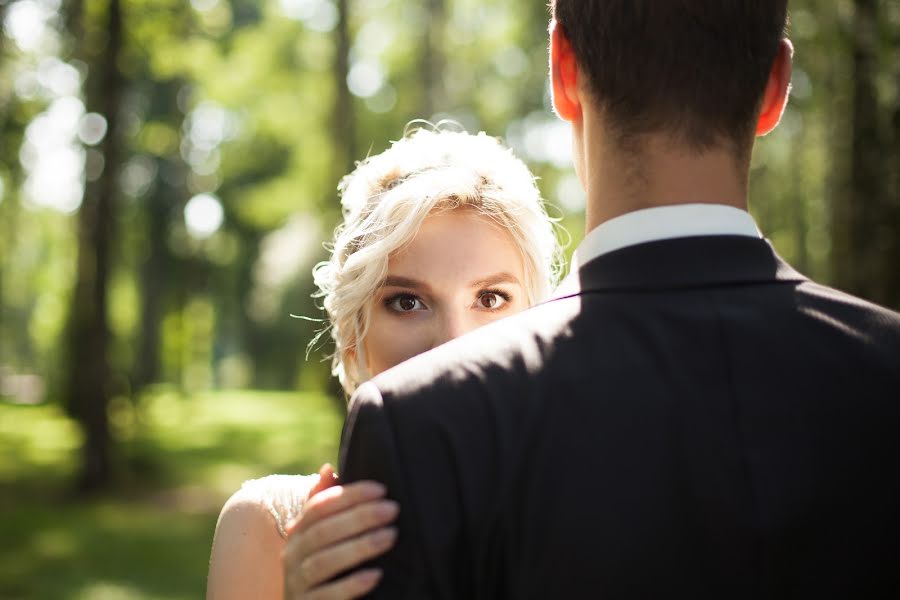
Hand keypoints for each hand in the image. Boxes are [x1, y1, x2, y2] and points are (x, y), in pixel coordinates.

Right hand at [282, 466, 398, 599]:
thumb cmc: (324, 566)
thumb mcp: (323, 536)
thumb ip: (326, 504)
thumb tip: (327, 469)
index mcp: (297, 533)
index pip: (318, 507)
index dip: (349, 495)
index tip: (381, 489)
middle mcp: (292, 555)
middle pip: (322, 531)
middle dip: (360, 517)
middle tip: (393, 509)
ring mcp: (296, 583)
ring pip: (323, 562)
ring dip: (359, 547)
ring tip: (390, 536)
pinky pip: (327, 596)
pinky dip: (351, 585)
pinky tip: (376, 575)